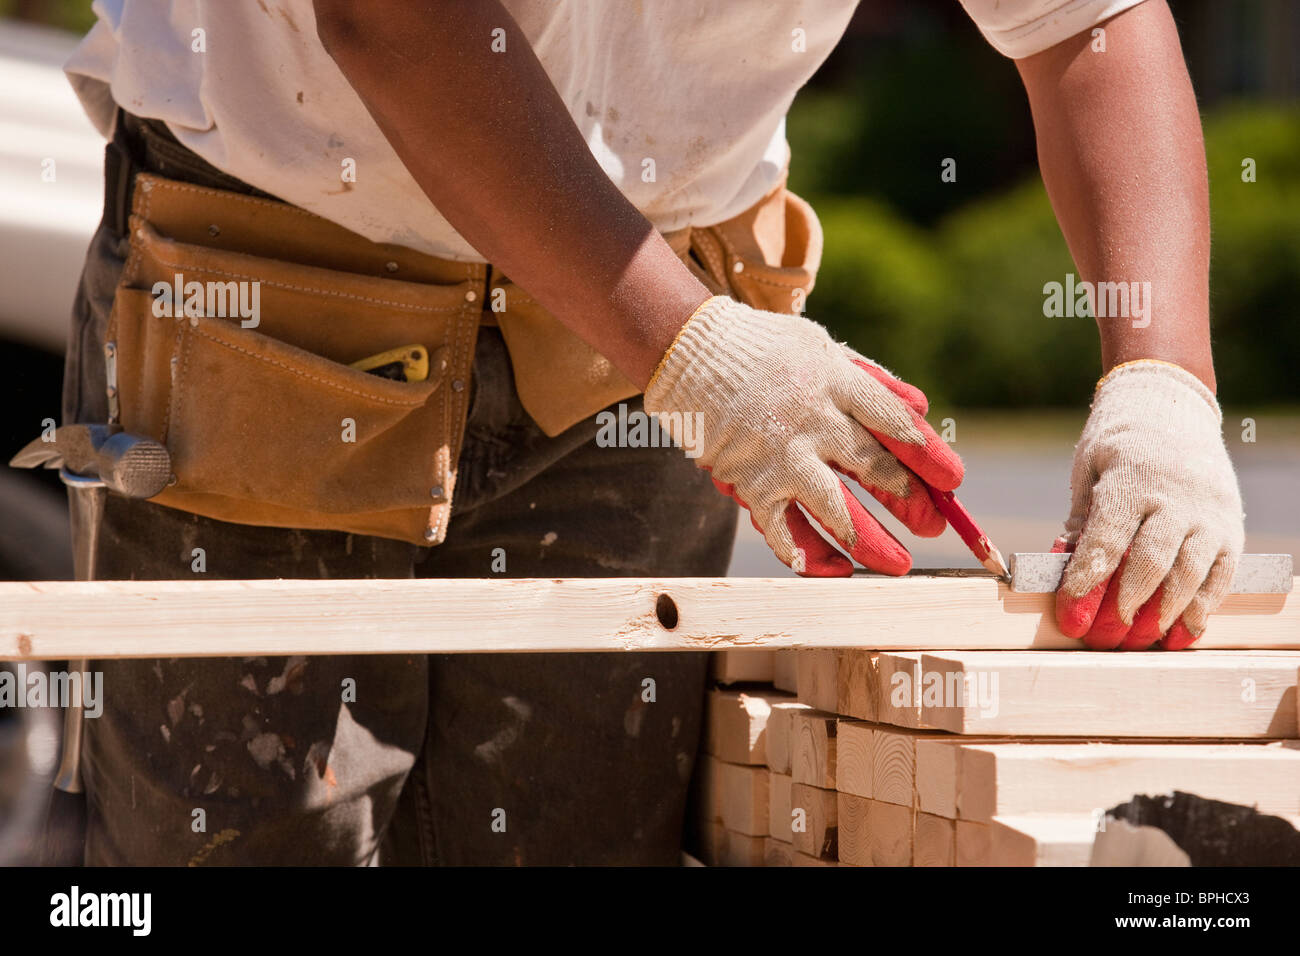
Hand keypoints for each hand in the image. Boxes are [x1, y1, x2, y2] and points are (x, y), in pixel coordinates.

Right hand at [643, 296, 962, 575]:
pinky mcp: (748, 480)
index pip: (893, 422)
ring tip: (897, 564)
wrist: (686, 349)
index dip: (927, 453)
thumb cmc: (762, 347)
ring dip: (869, 541)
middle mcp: (812, 420)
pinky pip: (781, 528)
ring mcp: (779, 454)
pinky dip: (806, 553)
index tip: (952, 480)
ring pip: (833, 508)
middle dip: (908, 500)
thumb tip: (921, 409)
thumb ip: (870, 379)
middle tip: (932, 525)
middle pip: (872, 467)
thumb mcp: (821, 346)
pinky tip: (832, 570)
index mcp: (834, 381)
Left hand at [1055, 360, 1243, 649]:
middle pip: (1150, 562)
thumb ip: (1081, 518)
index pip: (1106, 541)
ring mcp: (1207, 512)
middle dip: (1126, 605)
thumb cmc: (1116, 443)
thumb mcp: (1088, 469)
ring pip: (1190, 572)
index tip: (1070, 614)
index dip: (1087, 582)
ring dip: (1165, 613)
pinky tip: (1184, 631)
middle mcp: (1174, 497)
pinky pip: (1221, 573)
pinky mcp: (1230, 524)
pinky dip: (1204, 606)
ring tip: (1142, 640)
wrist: (1169, 405)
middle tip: (1106, 636)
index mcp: (1130, 480)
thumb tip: (1066, 568)